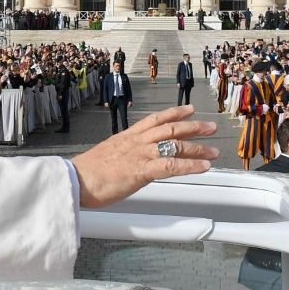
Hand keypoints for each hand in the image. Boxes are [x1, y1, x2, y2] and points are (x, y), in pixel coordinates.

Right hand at [71, 105, 217, 208]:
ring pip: (175, 145)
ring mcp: (140, 154)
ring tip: (213, 149)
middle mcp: (136, 142)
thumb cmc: (86, 173)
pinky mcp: (142, 170)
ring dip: (197, 147)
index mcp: (127, 137)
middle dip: (193, 127)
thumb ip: (122, 156)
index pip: (154, 120)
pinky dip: (191, 165)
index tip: (188, 109)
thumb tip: (128, 162)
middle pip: (170, 129)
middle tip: (209, 126)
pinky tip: (203, 166)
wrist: (75, 180)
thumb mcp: (107, 156)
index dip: (173, 113)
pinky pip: (172, 165)